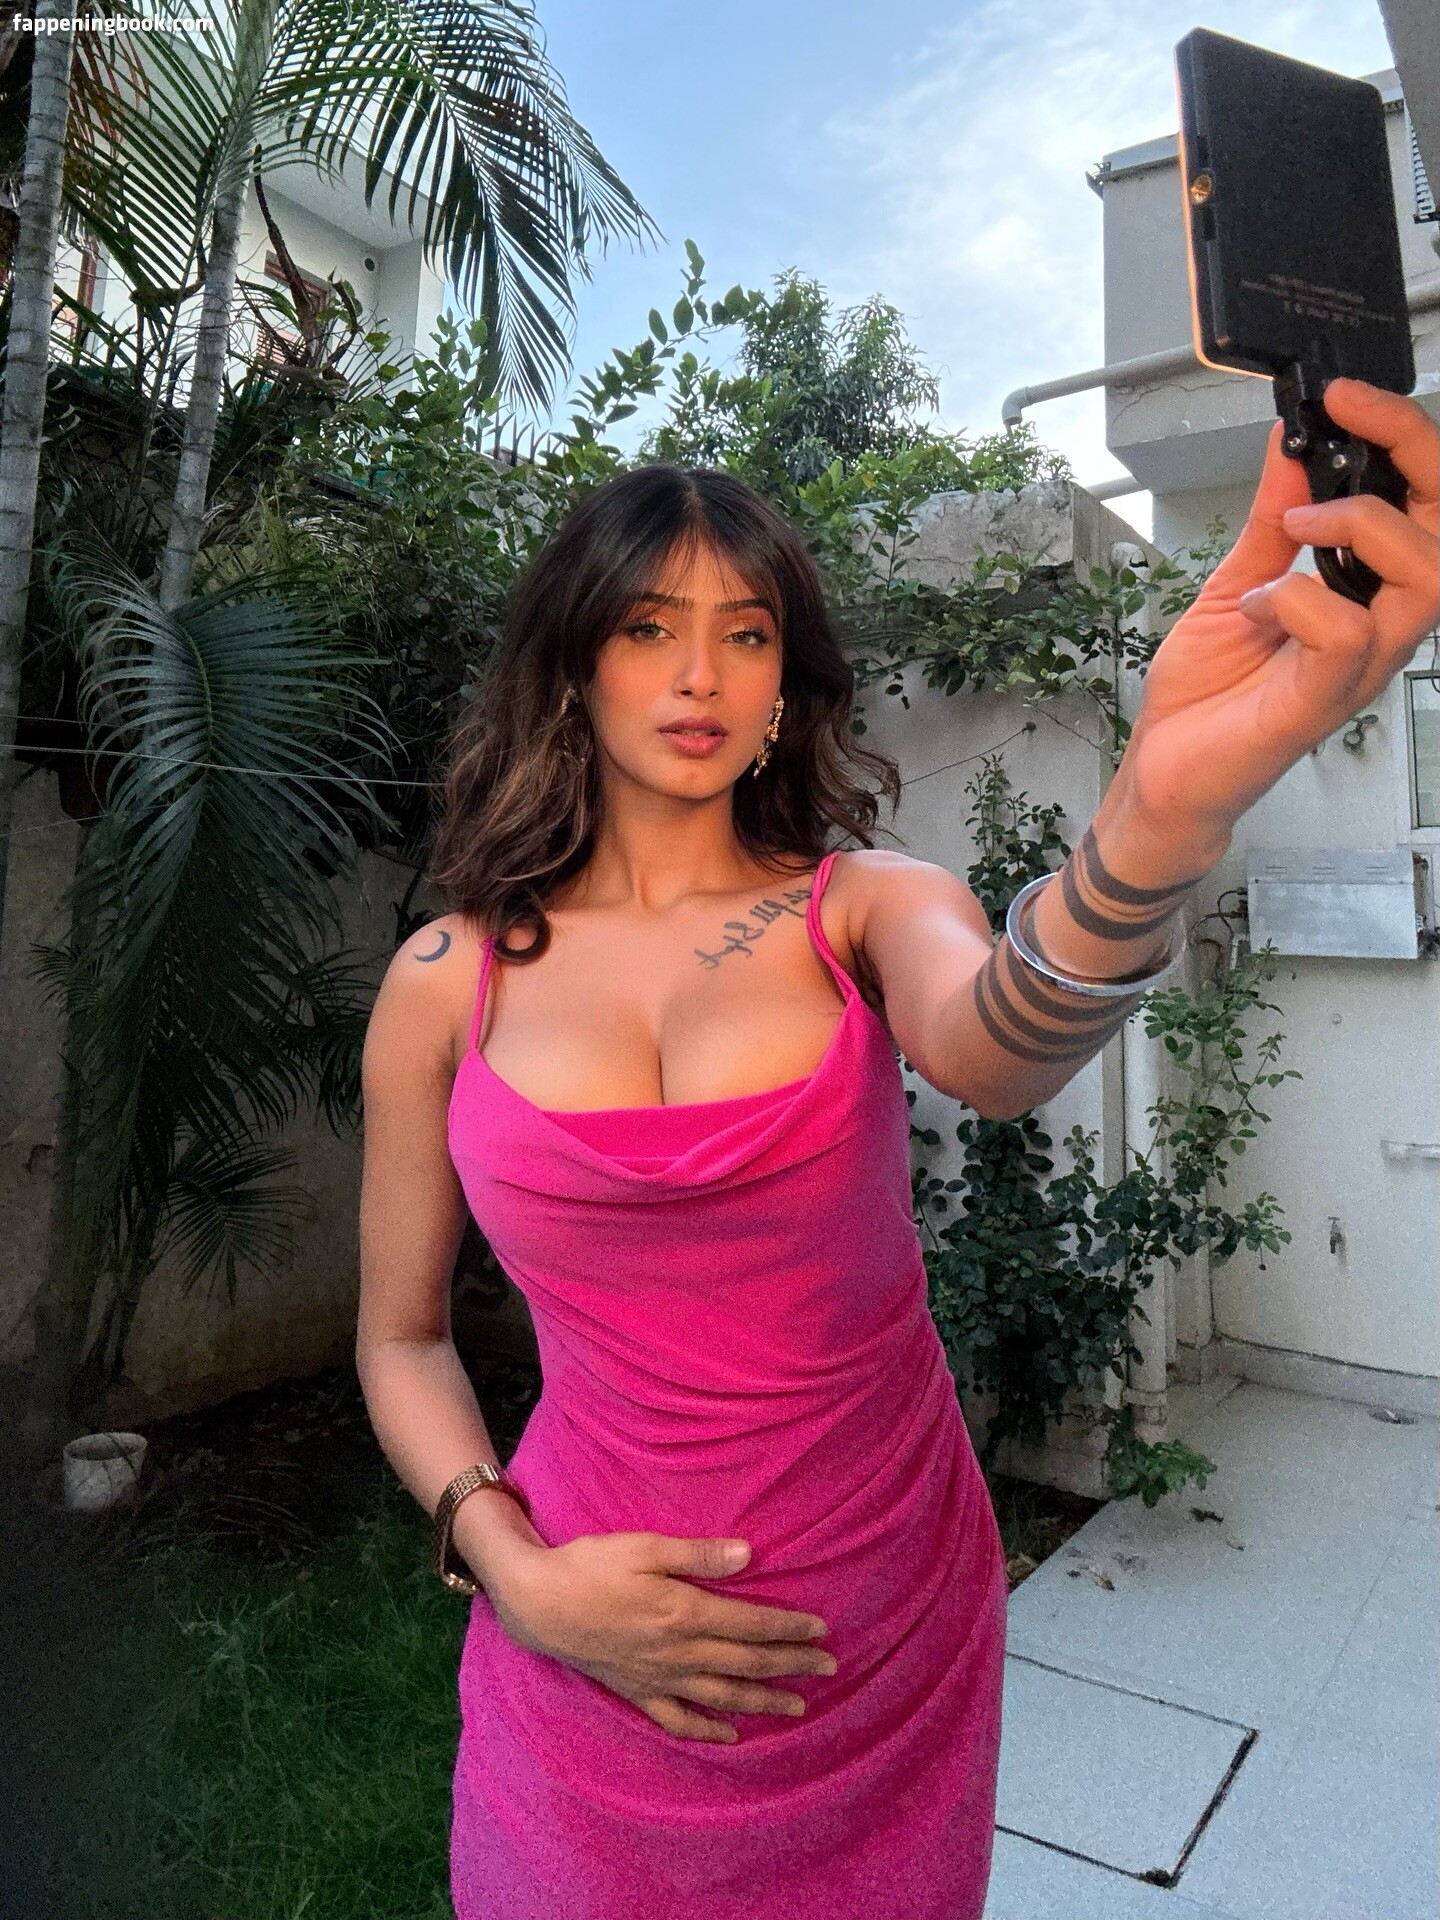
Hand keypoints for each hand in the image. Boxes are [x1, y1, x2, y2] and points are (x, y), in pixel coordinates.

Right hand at [484, 1530, 836, 1742]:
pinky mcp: (636, 1691)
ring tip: (797, 1706)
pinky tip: (730, 1734)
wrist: (538, 1603)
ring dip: (763, 1701)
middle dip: (790, 1666)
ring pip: (722, 1696)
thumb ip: (699, 1554)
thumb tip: (749, 1555)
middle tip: (829, 1668)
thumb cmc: (591, 1565)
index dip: (789, 1629)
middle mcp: (678, 1653)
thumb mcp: (645, 1547)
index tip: (822, 1631)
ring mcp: (657, 1677)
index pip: (750, 1625)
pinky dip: (708, 1729)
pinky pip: (679, 1719)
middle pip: (745, 1663)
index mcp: (685, 1613)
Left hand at [1121, 377, 1438, 843]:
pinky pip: (1349, 634)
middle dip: (1410, 452)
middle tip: (1344, 419)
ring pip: (1426, 576)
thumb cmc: (1209, 693)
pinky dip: (1300, 598)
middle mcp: (1381, 627)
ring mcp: (1359, 666)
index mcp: (1370, 593)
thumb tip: (1291, 441)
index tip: (1346, 395)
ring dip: (1360, 525)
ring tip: (1297, 523)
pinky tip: (1263, 603)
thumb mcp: (1237, 579)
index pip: (1428, 504)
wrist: (1164, 772)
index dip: (1403, 436)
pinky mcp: (1322, 701)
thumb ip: (1270, 516)